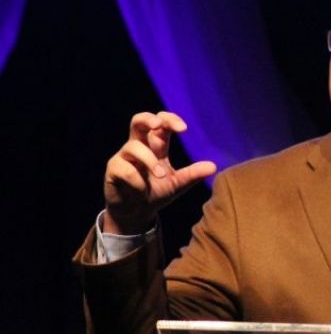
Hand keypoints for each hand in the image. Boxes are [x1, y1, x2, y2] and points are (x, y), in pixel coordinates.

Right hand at [103, 111, 215, 233]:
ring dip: (150, 161)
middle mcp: (138, 147)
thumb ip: (192, 174)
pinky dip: (137, 180)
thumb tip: (213, 167)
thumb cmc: (156, 193)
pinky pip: (124, 169)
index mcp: (155, 146)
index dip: (170, 120)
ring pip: (133, 147)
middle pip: (137, 120)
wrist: (136, 213)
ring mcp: (124, 157)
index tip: (184, 129)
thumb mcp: (177, 184)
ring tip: (161, 176)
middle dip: (147, 119)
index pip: (160, 124)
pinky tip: (142, 190)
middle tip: (158, 125)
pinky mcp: (113, 170)